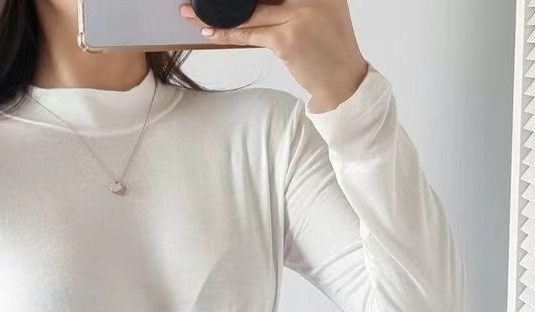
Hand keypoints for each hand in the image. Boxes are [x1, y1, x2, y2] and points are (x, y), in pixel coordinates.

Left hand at [179, 0, 368, 112]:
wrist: (342, 81)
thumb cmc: (327, 48)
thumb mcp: (320, 13)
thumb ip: (291, 2)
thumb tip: (250, 3)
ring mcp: (300, 16)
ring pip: (250, 11)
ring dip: (217, 13)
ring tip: (192, 12)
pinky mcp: (287, 40)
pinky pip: (249, 33)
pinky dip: (227, 33)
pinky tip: (209, 30)